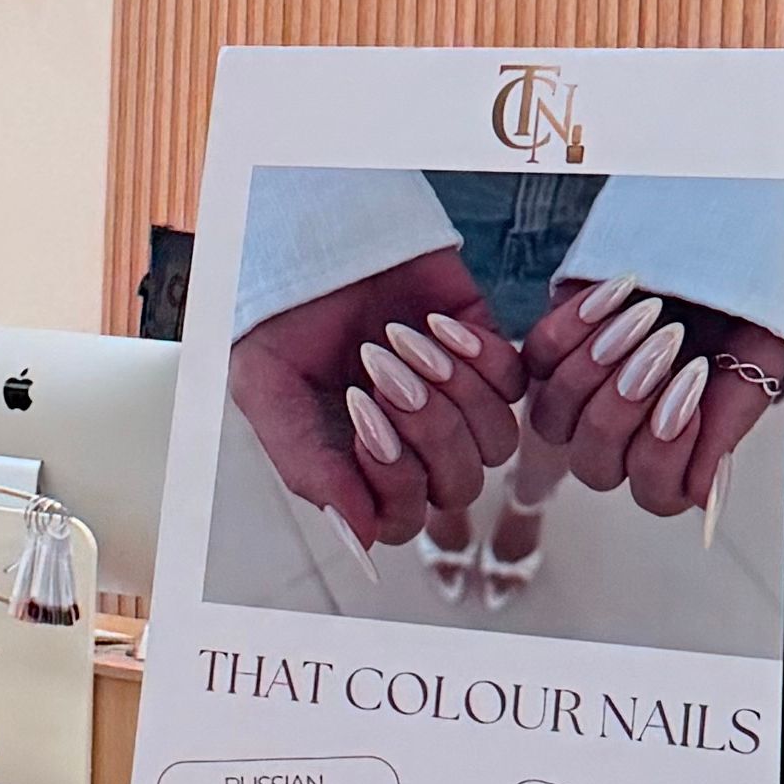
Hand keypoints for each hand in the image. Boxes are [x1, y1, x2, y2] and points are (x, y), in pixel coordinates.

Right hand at [228, 251, 524, 549]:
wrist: (309, 242)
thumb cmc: (281, 324)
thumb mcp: (269, 395)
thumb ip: (311, 470)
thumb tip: (364, 541)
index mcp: (364, 469)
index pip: (406, 518)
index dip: (394, 480)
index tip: (359, 421)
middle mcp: (416, 446)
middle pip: (459, 485)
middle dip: (425, 430)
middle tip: (378, 369)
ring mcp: (456, 402)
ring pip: (496, 440)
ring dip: (452, 390)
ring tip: (402, 340)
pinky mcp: (487, 354)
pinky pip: (514, 383)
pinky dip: (477, 354)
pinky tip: (432, 322)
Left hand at [521, 274, 783, 517]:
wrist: (720, 259)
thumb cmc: (739, 320)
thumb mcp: (751, 369)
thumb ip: (725, 431)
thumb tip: (704, 498)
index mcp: (671, 454)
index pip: (655, 493)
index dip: (666, 453)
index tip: (695, 393)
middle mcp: (619, 437)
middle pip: (595, 465)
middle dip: (625, 408)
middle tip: (665, 350)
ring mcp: (578, 399)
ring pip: (554, 419)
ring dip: (597, 366)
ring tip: (645, 315)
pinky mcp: (550, 352)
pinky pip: (539, 357)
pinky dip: (575, 324)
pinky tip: (616, 293)